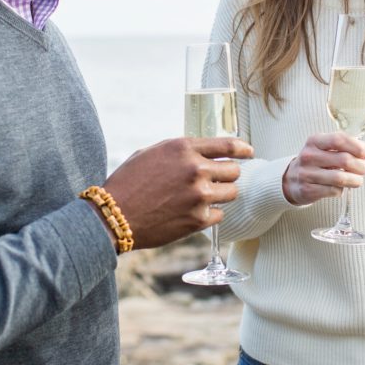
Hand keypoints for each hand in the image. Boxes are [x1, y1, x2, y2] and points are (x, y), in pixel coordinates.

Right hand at [102, 137, 253, 249]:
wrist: (114, 216)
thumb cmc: (128, 182)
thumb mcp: (151, 153)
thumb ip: (179, 151)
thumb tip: (202, 152)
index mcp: (183, 148)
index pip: (227, 146)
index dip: (243, 149)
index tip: (249, 152)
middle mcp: (195, 169)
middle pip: (234, 171)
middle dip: (228, 175)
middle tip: (218, 181)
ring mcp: (199, 195)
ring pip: (231, 193)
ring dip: (221, 195)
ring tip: (204, 198)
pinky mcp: (198, 219)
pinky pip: (219, 215)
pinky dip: (210, 214)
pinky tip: (193, 213)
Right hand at [282, 132, 364, 205]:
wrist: (290, 180)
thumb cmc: (314, 162)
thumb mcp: (324, 148)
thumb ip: (344, 147)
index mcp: (314, 141)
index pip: (338, 139)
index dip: (356, 146)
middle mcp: (309, 156)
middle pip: (344, 159)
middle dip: (360, 166)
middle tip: (363, 169)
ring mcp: (307, 174)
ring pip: (340, 178)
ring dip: (355, 180)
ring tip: (357, 180)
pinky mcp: (307, 190)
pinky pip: (333, 191)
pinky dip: (341, 190)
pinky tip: (339, 188)